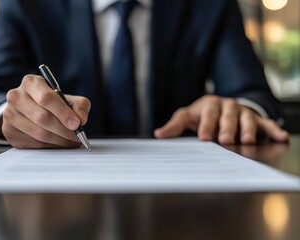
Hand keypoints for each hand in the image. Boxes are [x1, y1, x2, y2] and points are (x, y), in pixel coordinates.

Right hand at [0, 74, 90, 147]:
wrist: (28, 110)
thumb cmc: (51, 104)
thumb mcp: (67, 99)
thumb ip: (79, 105)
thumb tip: (81, 119)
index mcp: (31, 83)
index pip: (47, 98)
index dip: (63, 113)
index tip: (76, 124)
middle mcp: (16, 96)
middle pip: (43, 118)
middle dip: (64, 130)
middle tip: (76, 136)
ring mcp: (9, 114)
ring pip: (39, 133)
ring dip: (59, 140)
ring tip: (70, 141)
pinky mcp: (8, 131)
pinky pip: (33, 143)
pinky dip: (50, 146)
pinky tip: (58, 143)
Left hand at [154, 95, 288, 144]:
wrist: (222, 106)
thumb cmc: (202, 114)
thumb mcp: (188, 117)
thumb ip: (175, 125)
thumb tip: (158, 134)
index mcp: (209, 105)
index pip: (206, 114)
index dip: (205, 125)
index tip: (203, 138)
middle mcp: (226, 106)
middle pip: (226, 116)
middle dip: (226, 128)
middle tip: (224, 140)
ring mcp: (242, 111)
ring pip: (246, 118)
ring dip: (246, 129)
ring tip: (246, 141)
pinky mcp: (256, 118)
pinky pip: (266, 123)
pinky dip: (273, 130)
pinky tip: (281, 137)